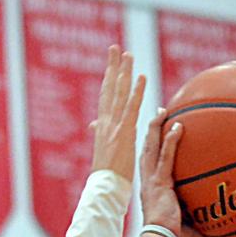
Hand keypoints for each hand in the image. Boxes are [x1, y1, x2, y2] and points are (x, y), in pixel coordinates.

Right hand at [90, 46, 145, 181]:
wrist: (105, 187)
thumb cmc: (106, 174)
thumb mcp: (102, 150)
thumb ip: (100, 133)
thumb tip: (94, 125)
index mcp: (102, 126)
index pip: (105, 97)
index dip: (108, 78)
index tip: (111, 62)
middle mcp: (106, 122)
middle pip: (109, 89)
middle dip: (113, 68)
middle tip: (117, 49)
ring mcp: (114, 126)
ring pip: (119, 94)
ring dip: (124, 73)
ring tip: (129, 55)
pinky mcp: (124, 133)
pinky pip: (132, 108)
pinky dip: (137, 92)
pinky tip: (141, 78)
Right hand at [139, 108, 218, 236]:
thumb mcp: (192, 235)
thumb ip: (207, 234)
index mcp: (154, 192)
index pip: (152, 166)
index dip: (154, 150)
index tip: (159, 137)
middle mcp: (149, 183)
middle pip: (148, 151)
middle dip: (151, 132)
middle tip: (159, 115)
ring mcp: (152, 182)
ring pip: (151, 149)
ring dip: (156, 128)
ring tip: (162, 110)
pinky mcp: (158, 183)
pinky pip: (165, 157)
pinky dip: (170, 141)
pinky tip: (178, 126)